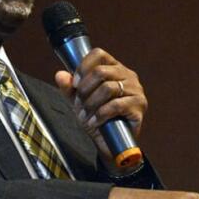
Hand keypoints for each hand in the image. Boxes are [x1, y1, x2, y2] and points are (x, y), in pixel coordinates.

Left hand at [54, 48, 146, 165]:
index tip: (75, 84)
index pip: (98, 54)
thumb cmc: (98, 119)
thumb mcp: (79, 101)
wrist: (110, 144)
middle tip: (79, 105)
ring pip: (107, 88)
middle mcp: (128, 75)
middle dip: (84, 90)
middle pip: (100, 71)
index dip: (83, 67)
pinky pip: (116, 105)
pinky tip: (94, 122)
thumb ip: (69, 88)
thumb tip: (60, 75)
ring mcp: (136, 90)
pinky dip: (100, 114)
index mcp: (114, 68)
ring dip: (90, 104)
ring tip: (85, 116)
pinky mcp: (139, 106)